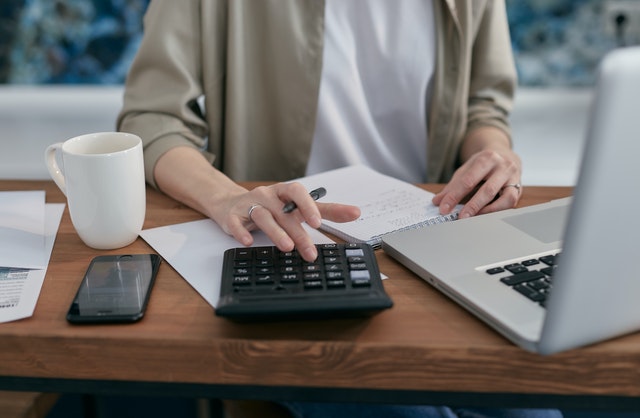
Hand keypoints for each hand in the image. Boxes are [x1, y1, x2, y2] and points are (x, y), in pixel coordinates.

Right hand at [218, 182, 359, 261]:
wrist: (230, 203)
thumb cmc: (270, 206)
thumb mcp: (297, 207)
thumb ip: (325, 211)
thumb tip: (355, 212)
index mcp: (285, 192)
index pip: (299, 193)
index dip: (309, 206)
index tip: (319, 222)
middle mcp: (268, 196)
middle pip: (284, 213)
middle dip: (298, 233)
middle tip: (309, 252)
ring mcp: (249, 205)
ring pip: (263, 216)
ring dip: (275, 232)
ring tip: (287, 247)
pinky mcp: (232, 216)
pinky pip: (235, 223)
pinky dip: (241, 232)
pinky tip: (248, 242)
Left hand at [432, 127, 521, 217]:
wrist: (505, 155)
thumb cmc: (483, 164)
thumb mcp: (466, 169)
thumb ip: (452, 186)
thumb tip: (437, 201)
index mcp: (486, 158)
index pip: (467, 180)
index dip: (454, 196)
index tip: (443, 208)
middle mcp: (502, 166)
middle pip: (487, 190)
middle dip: (472, 206)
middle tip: (459, 217)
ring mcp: (513, 178)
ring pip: (504, 198)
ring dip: (487, 211)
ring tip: (473, 219)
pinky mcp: (519, 188)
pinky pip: (511, 202)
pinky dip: (498, 210)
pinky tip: (485, 215)